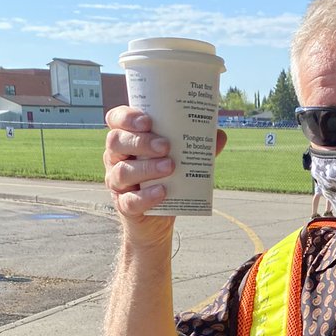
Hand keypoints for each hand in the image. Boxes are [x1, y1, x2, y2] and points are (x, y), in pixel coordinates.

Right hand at [103, 107, 227, 239]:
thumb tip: (219, 134)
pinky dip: (146, 197)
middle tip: (166, 146)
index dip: (127, 117)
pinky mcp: (123, 205)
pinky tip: (162, 192)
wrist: (159, 218)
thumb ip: (196, 147)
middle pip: (116, 142)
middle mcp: (116, 158)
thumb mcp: (180, 160)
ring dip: (146, 168)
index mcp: (127, 139)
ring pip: (122, 171)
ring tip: (170, 167)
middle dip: (141, 142)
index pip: (116, 120)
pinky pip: (129, 200)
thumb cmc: (166, 179)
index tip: (148, 120)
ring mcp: (117, 182)